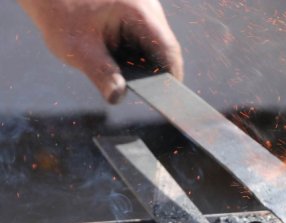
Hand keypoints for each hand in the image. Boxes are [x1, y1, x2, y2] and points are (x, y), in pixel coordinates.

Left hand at [18, 0, 182, 103]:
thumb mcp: (78, 48)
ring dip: (146, 61)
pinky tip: (120, 58)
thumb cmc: (60, 15)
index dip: (172, 76)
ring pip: (157, 42)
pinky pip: (147, 36)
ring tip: (124, 72)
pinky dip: (138, 51)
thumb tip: (117, 97)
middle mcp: (148, 5)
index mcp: (138, 11)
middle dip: (155, 70)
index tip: (170, 99)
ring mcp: (145, 6)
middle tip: (142, 91)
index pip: (168, 49)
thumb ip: (101, 74)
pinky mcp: (138, 10)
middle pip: (165, 46)